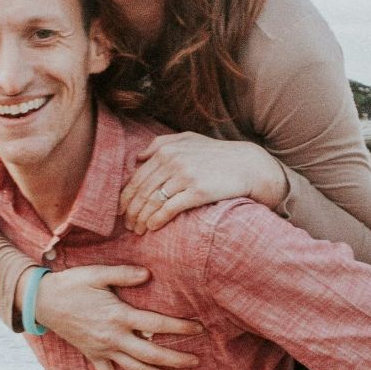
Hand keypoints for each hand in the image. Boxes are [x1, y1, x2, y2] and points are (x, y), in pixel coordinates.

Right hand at [27, 265, 201, 369]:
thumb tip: (148, 274)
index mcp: (118, 315)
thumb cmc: (72, 284)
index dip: (179, 328)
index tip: (198, 329)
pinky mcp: (93, 356)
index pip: (156, 325)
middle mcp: (113, 337)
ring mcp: (102, 350)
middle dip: (176, 360)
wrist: (42, 301)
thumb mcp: (98, 273)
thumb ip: (124, 274)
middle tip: (196, 361)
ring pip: (135, 369)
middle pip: (151, 355)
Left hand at [119, 133, 287, 234]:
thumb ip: (161, 144)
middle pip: (142, 191)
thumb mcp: (189, 140)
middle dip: (131, 210)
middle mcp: (173, 160)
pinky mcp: (198, 191)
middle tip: (127, 225)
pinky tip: (152, 227)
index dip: (126, 196)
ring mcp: (185, 176)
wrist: (249, 166)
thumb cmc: (217, 154)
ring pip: (152, 201)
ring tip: (138, 230)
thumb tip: (137, 157)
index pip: (137, 177)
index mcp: (167, 149)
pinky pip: (170, 208)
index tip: (122, 210)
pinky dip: (157, 219)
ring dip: (141, 218)